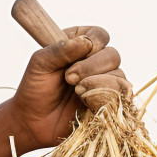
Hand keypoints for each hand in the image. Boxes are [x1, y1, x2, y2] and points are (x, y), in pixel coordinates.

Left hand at [11, 25, 130, 151]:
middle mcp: (95, 60)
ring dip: (97, 83)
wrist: (34, 121)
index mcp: (78, 44)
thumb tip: (84, 42)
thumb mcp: (40, 64)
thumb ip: (60, 50)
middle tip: (68, 78)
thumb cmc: (35, 88)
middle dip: (92, 66)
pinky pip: (122, 95)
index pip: (99, 35)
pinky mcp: (110, 100)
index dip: (93, 43)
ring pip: (119, 75)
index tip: (75, 56)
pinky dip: (105, 96)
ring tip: (75, 91)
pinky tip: (86, 101)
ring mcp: (104, 81)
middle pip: (112, 55)